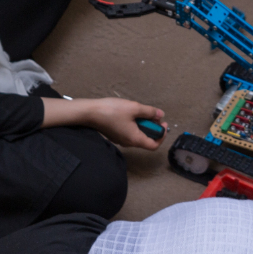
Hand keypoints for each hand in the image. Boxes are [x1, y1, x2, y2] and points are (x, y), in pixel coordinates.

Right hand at [44, 96, 166, 148]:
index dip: (162, 136)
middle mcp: (128, 143)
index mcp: (135, 139)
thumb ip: (149, 112)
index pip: (154, 145)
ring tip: (140, 112)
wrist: (90, 112)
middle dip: (152, 127)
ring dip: (143, 125)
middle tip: (151, 114)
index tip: (162, 124)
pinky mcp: (115, 134)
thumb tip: (160, 115)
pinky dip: (134, 125)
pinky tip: (130, 113)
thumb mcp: (134, 108)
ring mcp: (121, 140)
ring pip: (138, 135)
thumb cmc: (112, 111)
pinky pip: (129, 132)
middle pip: (146, 139)